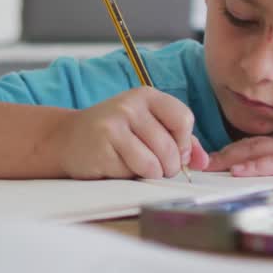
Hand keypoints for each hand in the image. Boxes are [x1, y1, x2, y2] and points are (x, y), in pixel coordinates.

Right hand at [51, 87, 208, 178]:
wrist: (68, 138)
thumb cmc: (114, 134)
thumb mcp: (148, 127)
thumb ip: (179, 140)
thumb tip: (203, 161)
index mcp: (147, 96)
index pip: (183, 118)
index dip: (184, 143)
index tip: (176, 151)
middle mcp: (131, 105)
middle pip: (171, 147)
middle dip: (169, 166)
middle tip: (156, 166)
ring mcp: (114, 124)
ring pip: (155, 163)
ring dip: (151, 174)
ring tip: (137, 166)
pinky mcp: (102, 146)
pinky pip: (133, 171)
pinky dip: (130, 176)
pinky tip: (118, 165)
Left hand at [205, 119, 272, 176]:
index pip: (256, 144)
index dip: (234, 151)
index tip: (213, 159)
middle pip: (248, 145)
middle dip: (222, 155)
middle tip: (197, 162)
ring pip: (256, 151)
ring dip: (229, 159)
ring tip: (207, 165)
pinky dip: (255, 164)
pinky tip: (239, 169)